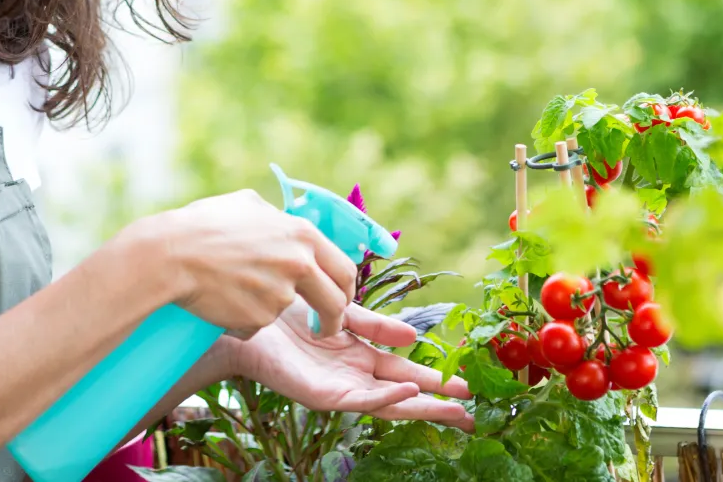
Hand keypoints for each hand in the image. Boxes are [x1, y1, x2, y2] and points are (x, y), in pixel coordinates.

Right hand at [137, 190, 356, 338]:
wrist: (171, 255)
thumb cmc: (203, 224)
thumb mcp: (247, 204)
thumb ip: (276, 217)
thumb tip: (284, 220)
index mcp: (302, 234)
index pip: (345, 268)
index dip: (345, 288)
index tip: (339, 299)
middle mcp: (299, 264)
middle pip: (335, 302)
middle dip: (333, 319)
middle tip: (323, 327)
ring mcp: (280, 294)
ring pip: (287, 311)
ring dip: (269, 309)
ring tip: (235, 291)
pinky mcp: (260, 318)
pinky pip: (258, 324)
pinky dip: (244, 319)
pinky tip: (221, 300)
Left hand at [225, 301, 473, 430]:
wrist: (247, 320)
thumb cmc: (288, 313)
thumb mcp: (341, 311)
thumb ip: (375, 325)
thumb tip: (412, 336)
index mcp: (361, 356)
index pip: (407, 372)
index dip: (437, 378)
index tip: (469, 384)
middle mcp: (355, 376)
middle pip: (406, 395)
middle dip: (439, 403)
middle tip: (474, 412)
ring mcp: (341, 388)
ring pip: (389, 404)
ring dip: (422, 407)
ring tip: (454, 408)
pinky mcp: (323, 396)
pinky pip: (361, 400)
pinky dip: (387, 398)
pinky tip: (409, 394)